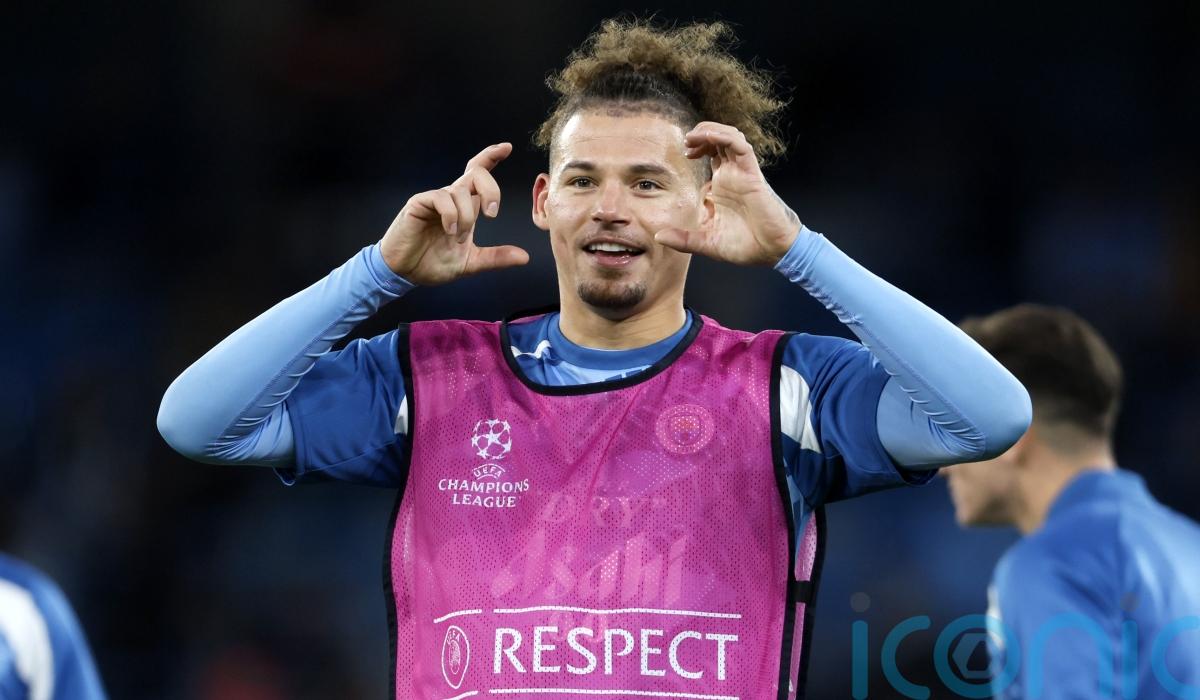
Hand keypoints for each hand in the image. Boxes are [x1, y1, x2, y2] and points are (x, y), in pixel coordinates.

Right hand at [379, 143, 529, 284]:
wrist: (405, 273)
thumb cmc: (432, 263)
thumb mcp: (471, 262)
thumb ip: (496, 258)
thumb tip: (524, 257)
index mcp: (465, 207)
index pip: (478, 174)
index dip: (491, 157)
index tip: (507, 147)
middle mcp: (452, 198)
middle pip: (476, 173)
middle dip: (491, 189)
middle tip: (492, 214)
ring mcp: (435, 199)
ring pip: (461, 191)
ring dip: (465, 217)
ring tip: (457, 238)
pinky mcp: (419, 203)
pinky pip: (441, 198)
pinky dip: (451, 215)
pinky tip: (449, 230)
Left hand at [654, 122, 801, 265]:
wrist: (772, 252)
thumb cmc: (745, 246)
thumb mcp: (706, 243)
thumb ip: (683, 239)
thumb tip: (659, 236)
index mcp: (722, 185)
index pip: (711, 153)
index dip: (697, 146)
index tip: (684, 153)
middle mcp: (732, 175)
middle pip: (719, 140)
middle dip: (701, 134)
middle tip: (686, 141)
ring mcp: (742, 174)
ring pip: (729, 138)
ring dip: (710, 131)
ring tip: (693, 137)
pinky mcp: (752, 176)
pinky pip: (741, 148)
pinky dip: (725, 138)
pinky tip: (710, 136)